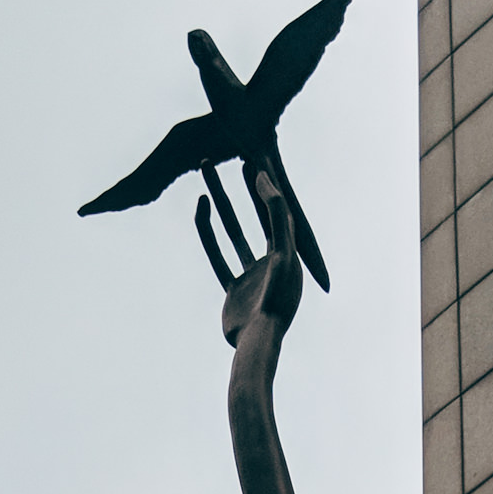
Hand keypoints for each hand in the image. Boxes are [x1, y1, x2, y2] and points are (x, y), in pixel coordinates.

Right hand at [201, 168, 301, 348]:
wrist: (257, 342)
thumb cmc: (276, 299)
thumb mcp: (283, 251)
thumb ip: (276, 214)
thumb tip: (264, 177)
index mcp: (291, 252)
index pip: (278, 207)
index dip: (266, 180)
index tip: (253, 151)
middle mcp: (273, 261)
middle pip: (256, 214)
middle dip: (243, 184)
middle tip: (231, 154)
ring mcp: (252, 275)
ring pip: (234, 229)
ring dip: (222, 201)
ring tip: (207, 172)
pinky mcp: (234, 288)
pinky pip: (218, 252)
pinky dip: (208, 229)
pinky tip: (200, 206)